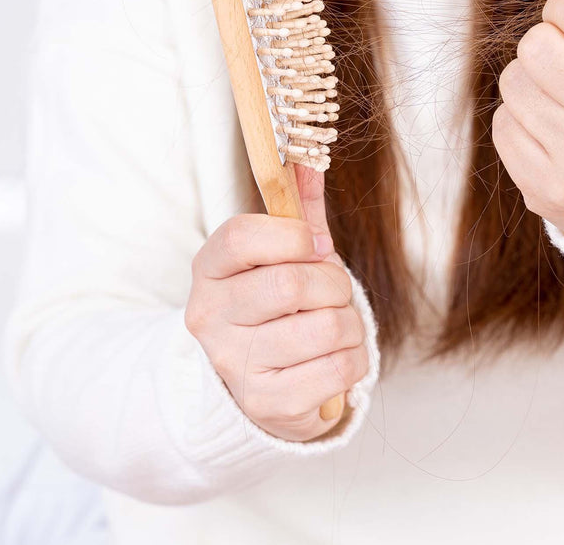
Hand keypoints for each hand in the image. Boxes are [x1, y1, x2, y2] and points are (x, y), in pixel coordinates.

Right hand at [184, 166, 368, 441]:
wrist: (248, 388)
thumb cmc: (272, 311)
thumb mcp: (278, 257)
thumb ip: (296, 210)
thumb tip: (309, 158)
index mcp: (209, 271)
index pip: (243, 236)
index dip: (294, 237)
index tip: (315, 248)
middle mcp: (210, 318)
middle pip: (292, 283)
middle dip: (334, 285)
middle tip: (333, 294)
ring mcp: (234, 365)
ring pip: (325, 328)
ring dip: (350, 325)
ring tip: (337, 328)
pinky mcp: (267, 405)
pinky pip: (339, 369)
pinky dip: (354, 361)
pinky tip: (337, 359)